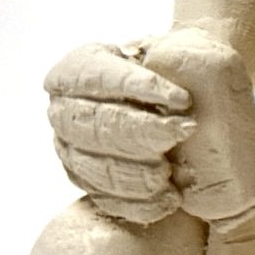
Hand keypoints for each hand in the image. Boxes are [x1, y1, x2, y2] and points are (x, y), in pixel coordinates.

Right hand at [43, 40, 196, 224]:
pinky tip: (170, 198)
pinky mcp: (86, 181)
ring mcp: (70, 149)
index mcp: (76, 70)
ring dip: (137, 173)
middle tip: (184, 131)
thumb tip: (189, 81)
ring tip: (172, 171)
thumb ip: (173, 55)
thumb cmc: (171, 72)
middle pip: (94, 125)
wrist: (171, 102)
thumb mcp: (171, 51)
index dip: (137, 88)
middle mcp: (64, 110)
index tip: (183, 98)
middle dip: (142, 131)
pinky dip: (140, 203)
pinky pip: (107, 199)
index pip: (97, 77)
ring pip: (95, 167)